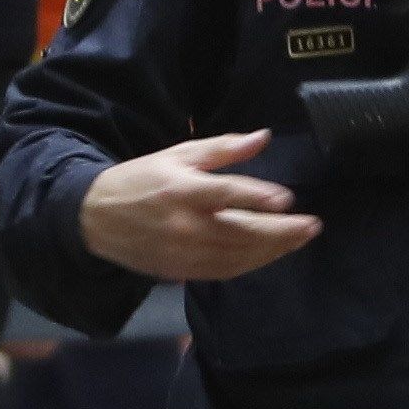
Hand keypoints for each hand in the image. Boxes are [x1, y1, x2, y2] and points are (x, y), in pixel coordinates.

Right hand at [79, 127, 321, 282]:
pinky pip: (223, 271)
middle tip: (311, 226)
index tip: (287, 199)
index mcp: (180, 190)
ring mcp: (182, 252)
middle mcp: (183, 225)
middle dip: (279, 232)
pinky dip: (250, 264)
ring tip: (299, 239)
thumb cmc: (141, 179)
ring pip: (236, 256)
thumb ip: (222, 149)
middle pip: (239, 232)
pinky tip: (270, 255)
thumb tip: (263, 137)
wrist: (96, 218)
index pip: (224, 194)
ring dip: (272, 251)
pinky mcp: (181, 271)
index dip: (256, 198)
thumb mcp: (178, 155)